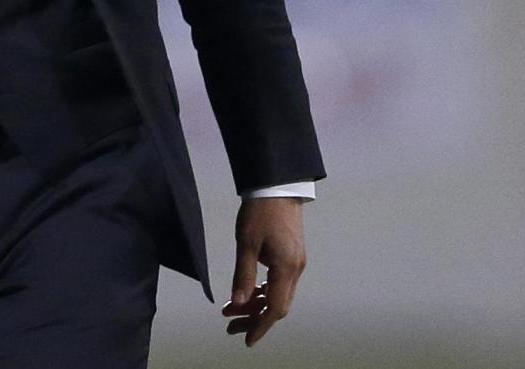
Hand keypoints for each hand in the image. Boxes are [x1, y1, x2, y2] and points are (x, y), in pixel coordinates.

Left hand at [221, 197, 305, 347]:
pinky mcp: (291, 255)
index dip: (260, 326)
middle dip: (253, 318)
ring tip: (232, 308)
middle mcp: (295, 269)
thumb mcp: (246, 243)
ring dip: (256, 304)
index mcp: (286, 268)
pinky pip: (279, 282)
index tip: (246, 339)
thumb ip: (243, 275)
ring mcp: (295, 262)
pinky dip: (262, 290)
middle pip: (276, 305)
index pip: (274, 309)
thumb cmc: (261, 211)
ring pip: (277, 294)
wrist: (277, 185)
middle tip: (230, 324)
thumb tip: (238, 302)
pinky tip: (247, 291)